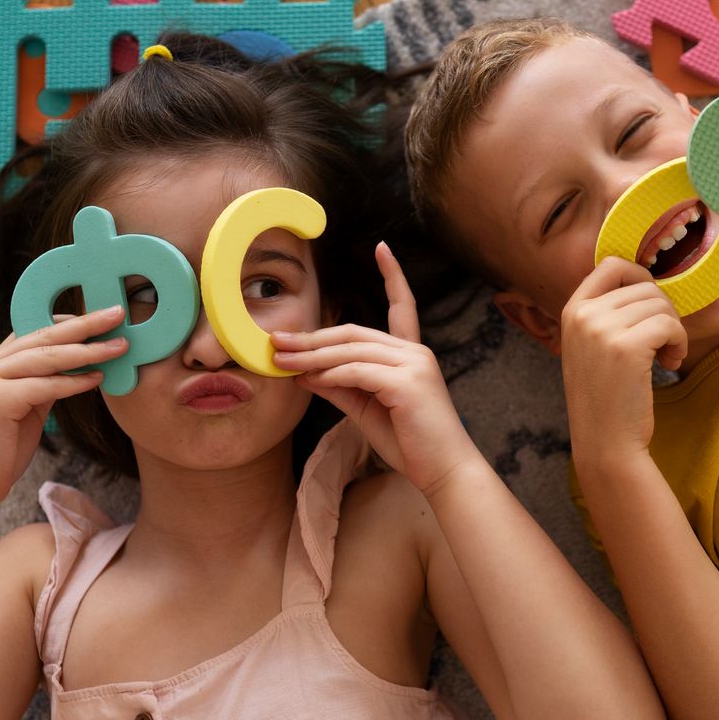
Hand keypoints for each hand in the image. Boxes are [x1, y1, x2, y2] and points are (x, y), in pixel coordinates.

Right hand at [0, 305, 125, 510]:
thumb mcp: (24, 411)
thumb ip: (43, 387)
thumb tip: (76, 368)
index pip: (31, 333)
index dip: (66, 323)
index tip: (98, 317)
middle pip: (42, 337)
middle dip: (83, 324)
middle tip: (116, 312)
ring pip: (46, 358)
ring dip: (87, 350)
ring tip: (119, 345)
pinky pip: (44, 386)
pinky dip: (73, 382)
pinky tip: (98, 378)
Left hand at [271, 243, 479, 495]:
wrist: (442, 471)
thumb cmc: (410, 443)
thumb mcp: (366, 410)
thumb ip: (338, 387)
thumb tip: (302, 374)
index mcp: (411, 354)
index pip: (403, 306)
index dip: (393, 276)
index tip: (382, 248)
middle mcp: (415, 352)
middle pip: (355, 333)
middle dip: (312, 337)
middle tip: (276, 342)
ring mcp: (414, 365)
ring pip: (352, 350)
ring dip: (312, 356)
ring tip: (282, 361)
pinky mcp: (408, 384)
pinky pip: (358, 372)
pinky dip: (330, 374)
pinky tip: (309, 379)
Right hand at [560, 258, 685, 467]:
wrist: (604, 443)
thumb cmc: (606, 398)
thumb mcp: (591, 347)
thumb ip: (606, 314)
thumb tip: (645, 282)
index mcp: (572, 310)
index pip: (611, 265)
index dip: (640, 278)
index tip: (652, 307)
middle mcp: (583, 314)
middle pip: (644, 286)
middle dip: (663, 312)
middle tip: (662, 344)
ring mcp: (602, 329)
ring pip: (661, 304)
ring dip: (673, 330)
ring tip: (665, 358)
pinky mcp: (627, 347)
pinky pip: (670, 324)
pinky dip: (679, 343)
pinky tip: (669, 364)